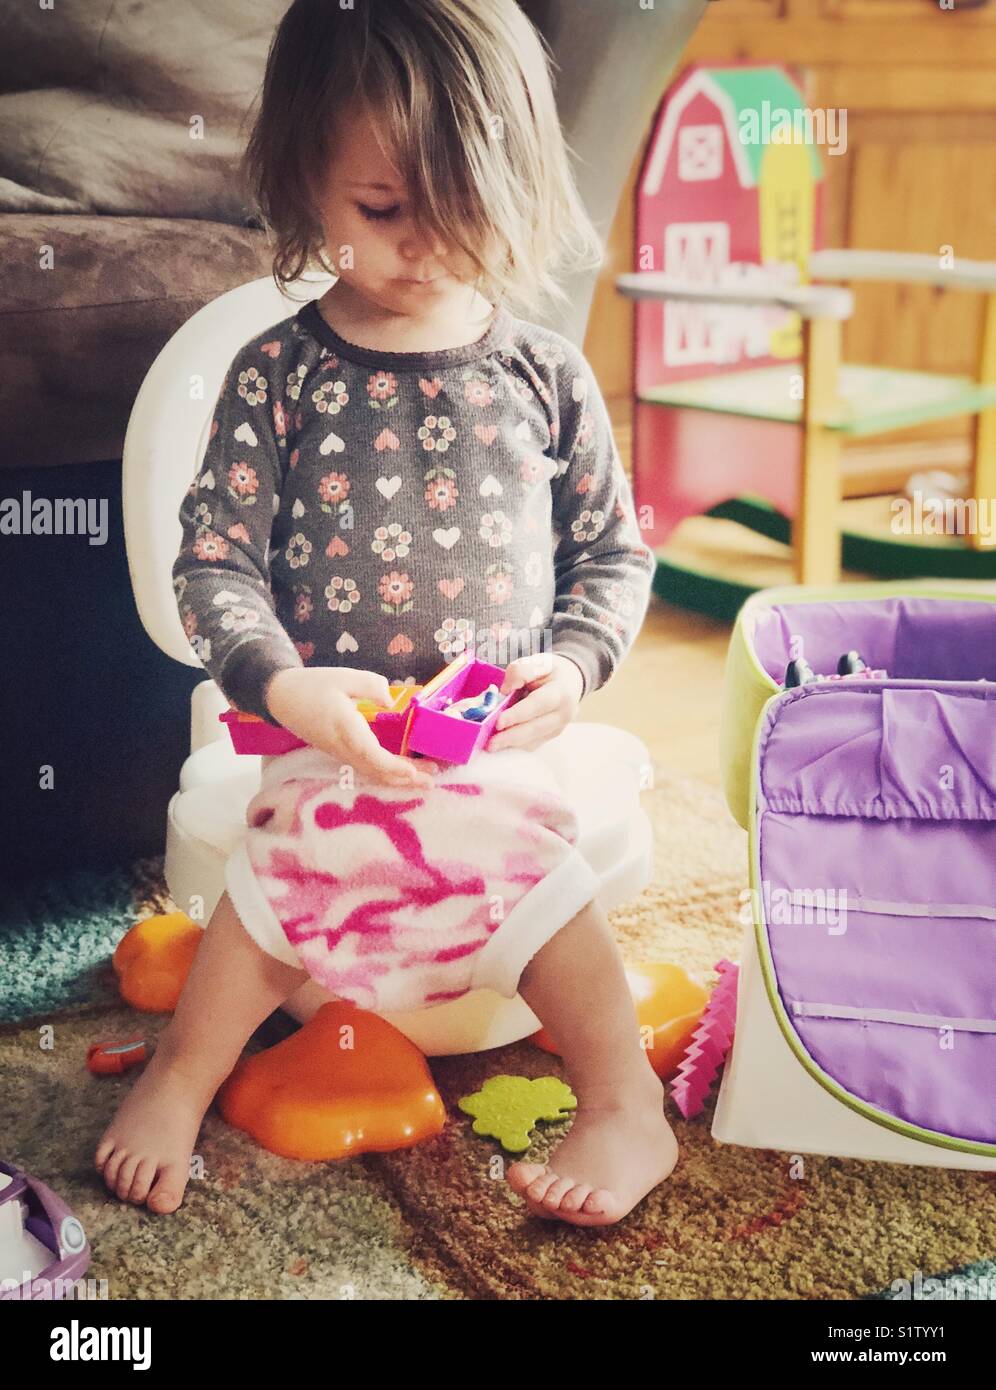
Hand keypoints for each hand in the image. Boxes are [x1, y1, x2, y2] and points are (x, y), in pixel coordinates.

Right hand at [265, 666, 437, 788]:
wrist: (281, 698)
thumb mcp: (344, 677)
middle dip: (405, 778)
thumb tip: (391, 701)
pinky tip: (402, 772)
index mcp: (345, 728)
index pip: (371, 754)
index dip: (392, 765)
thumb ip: (371, 685)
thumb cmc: (312, 685)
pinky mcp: (339, 754)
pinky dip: (385, 773)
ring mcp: (340, 753)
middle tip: (432, 779)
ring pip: (371, 773)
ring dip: (398, 779)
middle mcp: (343, 746)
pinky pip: (365, 769)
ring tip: (424, 779)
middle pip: (376, 771)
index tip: (412, 771)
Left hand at [486, 653, 583, 753]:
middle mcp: (564, 713)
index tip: (499, 722)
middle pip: (535, 728)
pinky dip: (516, 744)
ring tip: (491, 745)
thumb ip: (520, 671)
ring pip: (533, 740)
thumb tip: (505, 690)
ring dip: (511, 744)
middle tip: (490, 742)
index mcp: (561, 692)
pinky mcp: (552, 736)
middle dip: (511, 737)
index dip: (518, 714)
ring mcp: (559, 727)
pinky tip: (502, 742)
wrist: (570, 681)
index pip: (538, 704)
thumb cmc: (550, 671)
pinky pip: (533, 744)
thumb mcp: (537, 662)